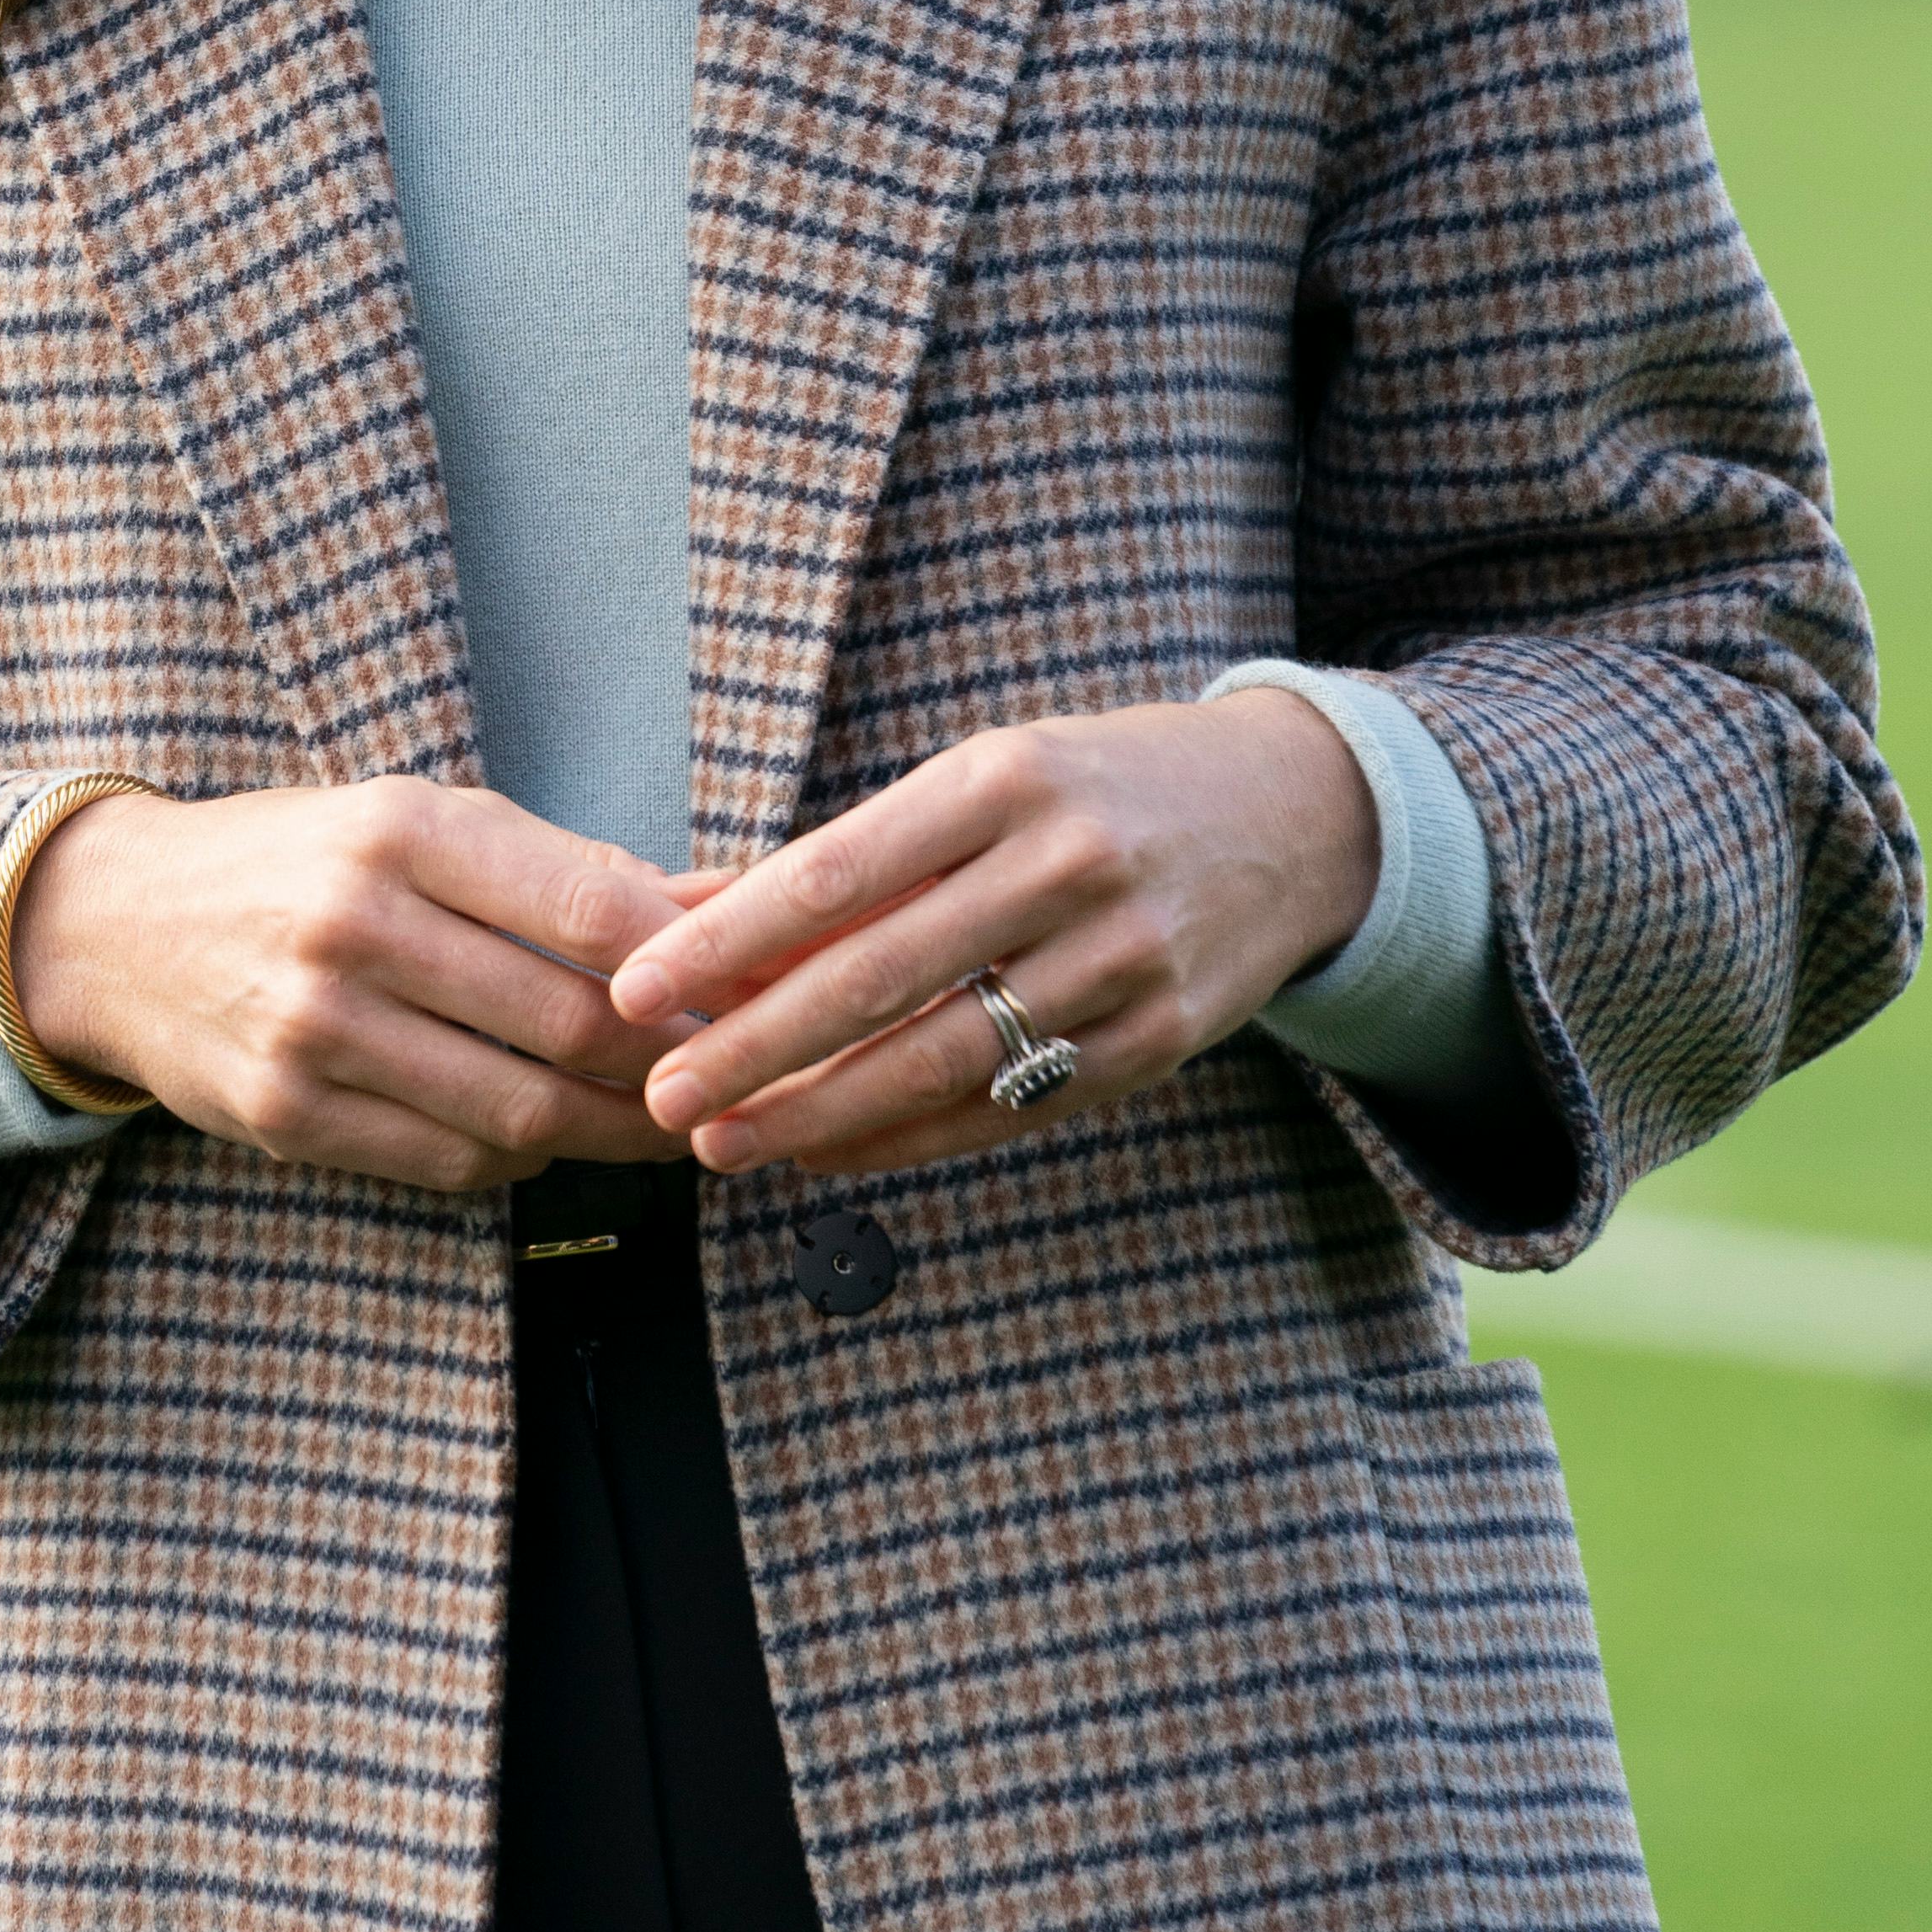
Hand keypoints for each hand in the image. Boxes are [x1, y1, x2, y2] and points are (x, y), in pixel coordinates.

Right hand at [9, 776, 706, 1194]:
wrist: (115, 926)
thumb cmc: (298, 860)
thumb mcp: (415, 819)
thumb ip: (559, 868)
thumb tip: (714, 903)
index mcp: (400, 831)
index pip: (587, 907)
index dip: (686, 962)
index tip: (744, 988)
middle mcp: (356, 926)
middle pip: (567, 1024)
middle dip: (669, 1063)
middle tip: (723, 1075)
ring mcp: (316, 1030)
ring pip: (518, 1111)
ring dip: (613, 1131)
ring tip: (664, 1125)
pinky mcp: (287, 1114)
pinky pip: (447, 1158)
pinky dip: (517, 1159)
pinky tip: (547, 1137)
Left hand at [605, 691, 1381, 1178]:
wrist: (1293, 814)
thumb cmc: (1092, 788)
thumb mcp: (982, 780)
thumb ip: (848, 856)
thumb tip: (684, 910)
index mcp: (1004, 779)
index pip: (837, 871)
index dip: (729, 940)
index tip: (639, 985)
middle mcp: (1065, 865)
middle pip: (879, 977)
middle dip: (755, 1047)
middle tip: (661, 1094)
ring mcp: (1122, 959)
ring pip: (942, 1059)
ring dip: (817, 1113)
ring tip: (722, 1141)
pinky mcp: (1159, 1040)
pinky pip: (1011, 1105)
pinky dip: (907, 1138)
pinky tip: (826, 1152)